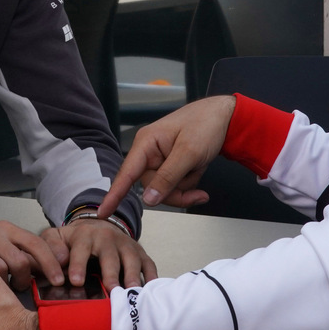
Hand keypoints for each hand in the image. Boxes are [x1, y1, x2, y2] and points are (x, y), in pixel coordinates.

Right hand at [0, 221, 66, 289]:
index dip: (51, 263)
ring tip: (1, 286)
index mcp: (7, 228)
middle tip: (21, 287)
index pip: (36, 244)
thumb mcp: (1, 248)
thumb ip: (23, 257)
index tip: (60, 279)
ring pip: (4, 271)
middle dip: (26, 280)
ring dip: (6, 284)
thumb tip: (52, 273)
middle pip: (22, 261)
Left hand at [42, 218, 157, 290]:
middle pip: (110, 255)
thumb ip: (52, 246)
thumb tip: (59, 261)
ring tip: (131, 292)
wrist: (97, 227)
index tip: (76, 281)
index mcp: (85, 235)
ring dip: (133, 275)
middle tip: (110, 289)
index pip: (81, 249)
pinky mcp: (140, 253)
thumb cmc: (74, 240)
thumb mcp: (56, 236)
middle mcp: (108, 238)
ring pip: (132, 259)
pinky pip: (148, 264)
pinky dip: (151, 277)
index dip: (78, 265)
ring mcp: (126, 245)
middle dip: (110, 272)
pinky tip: (150, 290)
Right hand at [98, 95, 236, 216]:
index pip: (127, 173)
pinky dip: (189, 182)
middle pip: (151, 188)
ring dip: (185, 186)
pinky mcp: (171, 164)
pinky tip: (199, 169)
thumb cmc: (205, 124)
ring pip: (164, 189)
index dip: (114, 194)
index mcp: (146, 143)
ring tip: (199, 169)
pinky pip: (175, 184)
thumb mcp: (189, 152)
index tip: (103, 212)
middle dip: (175, 192)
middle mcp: (150, 152)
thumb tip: (148, 199)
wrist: (225, 117)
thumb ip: (168, 177)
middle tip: (197, 191)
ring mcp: (161, 159)